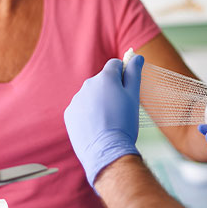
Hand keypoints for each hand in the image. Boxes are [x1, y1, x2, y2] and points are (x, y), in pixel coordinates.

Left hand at [64, 55, 143, 186]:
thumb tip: (137, 56)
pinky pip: (81, 108)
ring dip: (99, 102)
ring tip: (108, 121)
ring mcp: (76, 100)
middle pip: (102, 81)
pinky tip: (97, 127)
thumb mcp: (134, 96)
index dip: (124, 74)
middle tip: (120, 109)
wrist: (106, 151)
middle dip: (111, 90)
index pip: (115, 64)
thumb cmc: (124, 123)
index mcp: (105, 78)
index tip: (127, 88)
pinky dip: (88, 114)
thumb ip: (134, 73)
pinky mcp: (69, 114)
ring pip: (91, 95)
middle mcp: (87, 85)